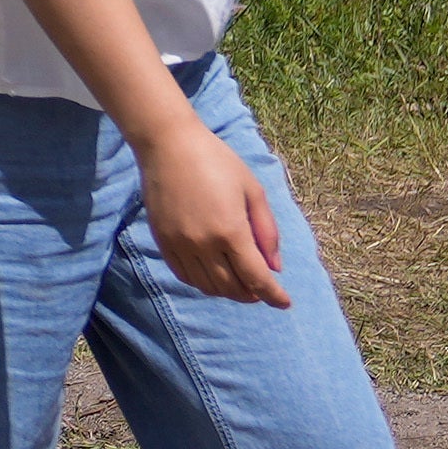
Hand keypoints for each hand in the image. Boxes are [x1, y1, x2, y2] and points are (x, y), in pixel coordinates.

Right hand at [138, 120, 290, 306]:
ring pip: (208, 286)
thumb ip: (267, 230)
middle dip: (252, 294)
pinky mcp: (163, 241)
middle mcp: (204, 244)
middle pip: (232, 288)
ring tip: (240, 283)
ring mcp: (180, 245)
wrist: (168, 145)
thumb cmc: (216, 161)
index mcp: (231, 231)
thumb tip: (274, 267)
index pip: (257, 278)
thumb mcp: (253, 190)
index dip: (274, 295)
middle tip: (262, 290)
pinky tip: (214, 275)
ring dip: (228, 291)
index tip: (285, 303)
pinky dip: (203, 283)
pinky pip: (185, 275)